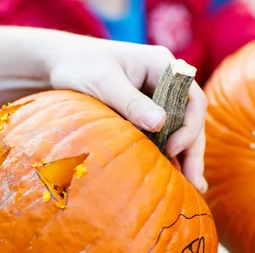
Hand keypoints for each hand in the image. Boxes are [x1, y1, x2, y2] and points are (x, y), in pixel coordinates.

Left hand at [46, 38, 207, 192]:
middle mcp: (165, 80)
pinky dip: (167, 152)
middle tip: (195, 183)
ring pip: (179, 128)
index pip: (192, 98)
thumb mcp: (104, 83)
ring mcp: (156, 96)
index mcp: (162, 65)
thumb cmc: (80, 66)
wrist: (59, 63)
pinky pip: (162, 132)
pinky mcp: (144, 110)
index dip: (188, 127)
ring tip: (193, 187)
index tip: (171, 149)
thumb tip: (161, 124)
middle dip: (193, 150)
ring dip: (185, 156)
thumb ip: (131, 102)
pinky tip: (173, 175)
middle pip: (190, 118)